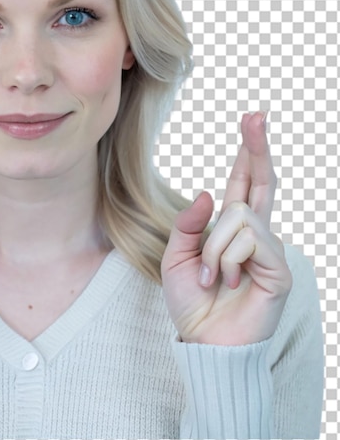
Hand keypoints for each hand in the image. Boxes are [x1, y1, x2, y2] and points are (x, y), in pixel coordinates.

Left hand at [161, 111, 291, 344]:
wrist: (203, 341)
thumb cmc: (191, 301)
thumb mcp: (176, 257)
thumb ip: (189, 225)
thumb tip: (209, 193)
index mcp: (230, 228)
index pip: (243, 182)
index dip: (248, 152)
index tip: (253, 119)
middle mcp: (254, 233)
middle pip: (261, 181)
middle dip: (257, 146)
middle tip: (256, 113)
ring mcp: (269, 249)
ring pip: (239, 215)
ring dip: (214, 248)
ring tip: (211, 277)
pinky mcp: (278, 268)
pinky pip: (247, 240)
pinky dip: (225, 260)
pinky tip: (227, 281)